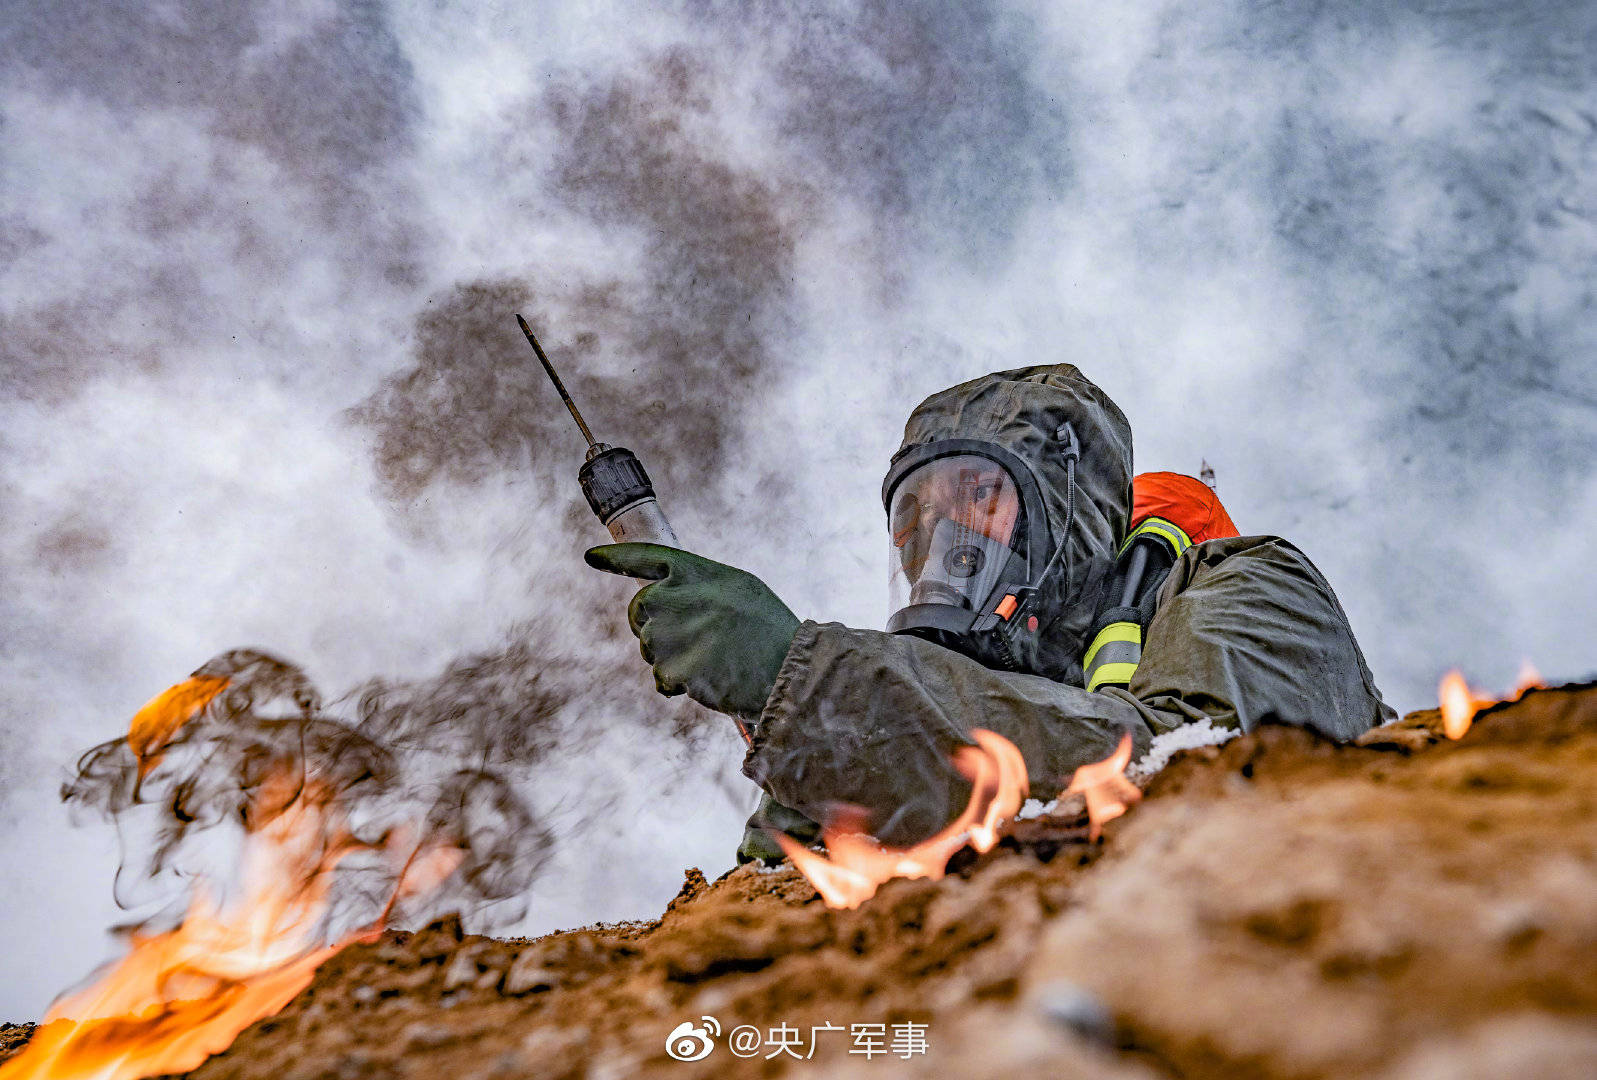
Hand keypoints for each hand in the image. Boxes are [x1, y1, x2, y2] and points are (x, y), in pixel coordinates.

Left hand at [584, 543, 800, 720]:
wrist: (787, 667)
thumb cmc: (767, 627)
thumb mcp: (736, 588)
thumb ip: (695, 585)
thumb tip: (660, 599)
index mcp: (693, 571)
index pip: (643, 557)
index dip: (615, 558)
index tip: (591, 557)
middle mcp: (673, 597)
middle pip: (638, 611)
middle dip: (653, 626)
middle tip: (693, 637)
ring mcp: (668, 634)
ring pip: (649, 648)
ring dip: (672, 657)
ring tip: (714, 658)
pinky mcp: (671, 670)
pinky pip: (661, 679)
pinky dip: (680, 684)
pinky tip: (710, 678)